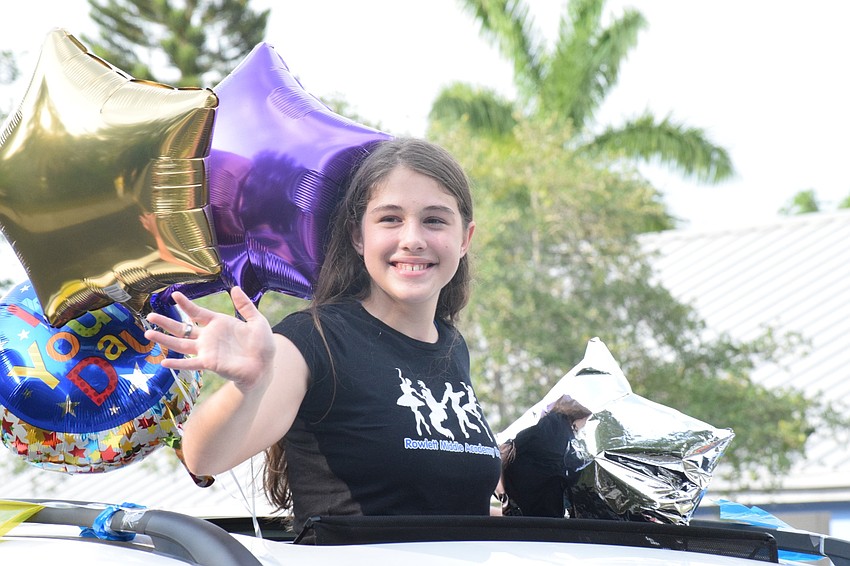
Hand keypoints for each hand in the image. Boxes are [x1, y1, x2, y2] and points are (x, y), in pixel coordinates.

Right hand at [144, 287, 276, 391]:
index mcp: (218, 323)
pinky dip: (177, 363)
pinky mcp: (209, 363)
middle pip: (183, 327)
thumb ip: (245, 306)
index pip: (197, 312)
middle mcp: (208, 336)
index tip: (175, 295)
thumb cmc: (261, 344)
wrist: (264, 365)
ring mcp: (207, 350)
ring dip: (165, 339)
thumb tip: (235, 288)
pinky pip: (190, 363)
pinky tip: (163, 361)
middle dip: (166, 322)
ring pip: (181, 344)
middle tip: (150, 316)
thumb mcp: (256, 320)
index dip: (186, 304)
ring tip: (148, 334)